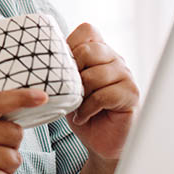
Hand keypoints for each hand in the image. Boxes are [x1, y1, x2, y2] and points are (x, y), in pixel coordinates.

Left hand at [66, 23, 138, 160]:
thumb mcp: (67, 86)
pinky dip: (88, 109)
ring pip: (95, 75)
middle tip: (70, 92)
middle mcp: (115, 59)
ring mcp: (126, 75)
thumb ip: (62, 68)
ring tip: (77, 107)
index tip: (63, 69)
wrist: (100, 142)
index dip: (70, 45)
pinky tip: (84, 116)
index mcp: (100, 51)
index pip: (87, 31)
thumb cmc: (82, 111)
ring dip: (80, 95)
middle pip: (88, 51)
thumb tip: (41, 56)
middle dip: (73, 73)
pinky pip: (103, 95)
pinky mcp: (131, 94)